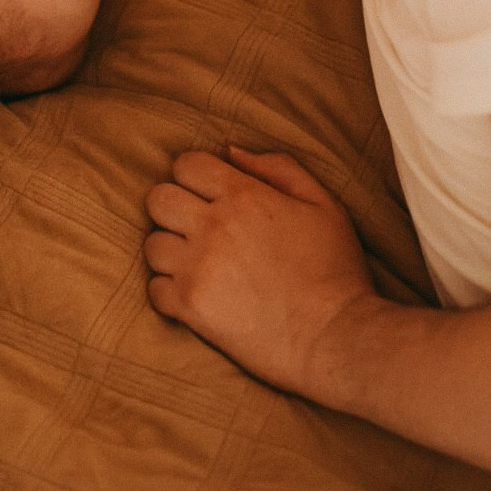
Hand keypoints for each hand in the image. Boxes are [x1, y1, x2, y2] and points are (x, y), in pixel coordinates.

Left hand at [145, 147, 374, 395]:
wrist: (338, 339)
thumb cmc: (335, 270)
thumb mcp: (322, 203)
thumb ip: (278, 167)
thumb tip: (231, 151)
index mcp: (244, 195)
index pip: (186, 165)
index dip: (194, 176)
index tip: (207, 194)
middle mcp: (213, 226)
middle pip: (158, 199)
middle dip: (173, 207)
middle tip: (195, 226)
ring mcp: (199, 268)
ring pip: (152, 245)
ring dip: (170, 251)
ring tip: (195, 263)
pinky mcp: (192, 308)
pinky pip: (154, 289)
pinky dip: (168, 291)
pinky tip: (193, 293)